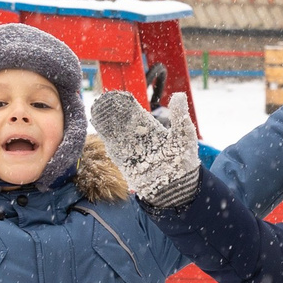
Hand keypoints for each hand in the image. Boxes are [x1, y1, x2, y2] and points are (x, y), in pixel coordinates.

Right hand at [92, 89, 201, 209]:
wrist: (178, 188)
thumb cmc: (185, 161)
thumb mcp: (184, 136)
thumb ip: (180, 116)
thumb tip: (180, 95)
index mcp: (153, 131)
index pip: (137, 115)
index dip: (127, 106)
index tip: (119, 95)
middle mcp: (140, 140)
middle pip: (124, 123)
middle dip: (114, 113)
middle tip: (103, 100)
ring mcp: (133, 152)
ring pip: (117, 135)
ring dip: (108, 124)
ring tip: (97, 110)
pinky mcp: (127, 164)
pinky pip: (115, 151)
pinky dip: (108, 140)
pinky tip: (99, 130)